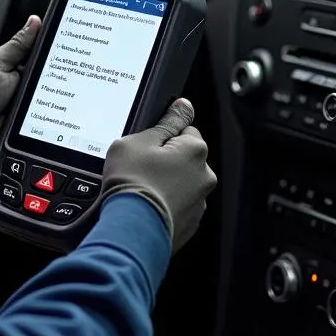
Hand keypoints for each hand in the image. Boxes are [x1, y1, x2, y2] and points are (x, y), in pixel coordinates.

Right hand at [100, 99, 216, 252]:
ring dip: (166, 182)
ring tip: (140, 188)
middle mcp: (204, 175)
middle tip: (139, 166)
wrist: (131, 229)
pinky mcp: (190, 224)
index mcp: (195, 150)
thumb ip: (165, 122)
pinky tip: (145, 204)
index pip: (184, 129)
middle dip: (165, 159)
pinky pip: (178, 205)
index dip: (162, 135)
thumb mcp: (138, 140)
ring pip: (181, 182)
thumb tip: (184, 106)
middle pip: (184, 157)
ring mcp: (199, 202)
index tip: (147, 144)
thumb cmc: (132, 182)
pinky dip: (165, 203)